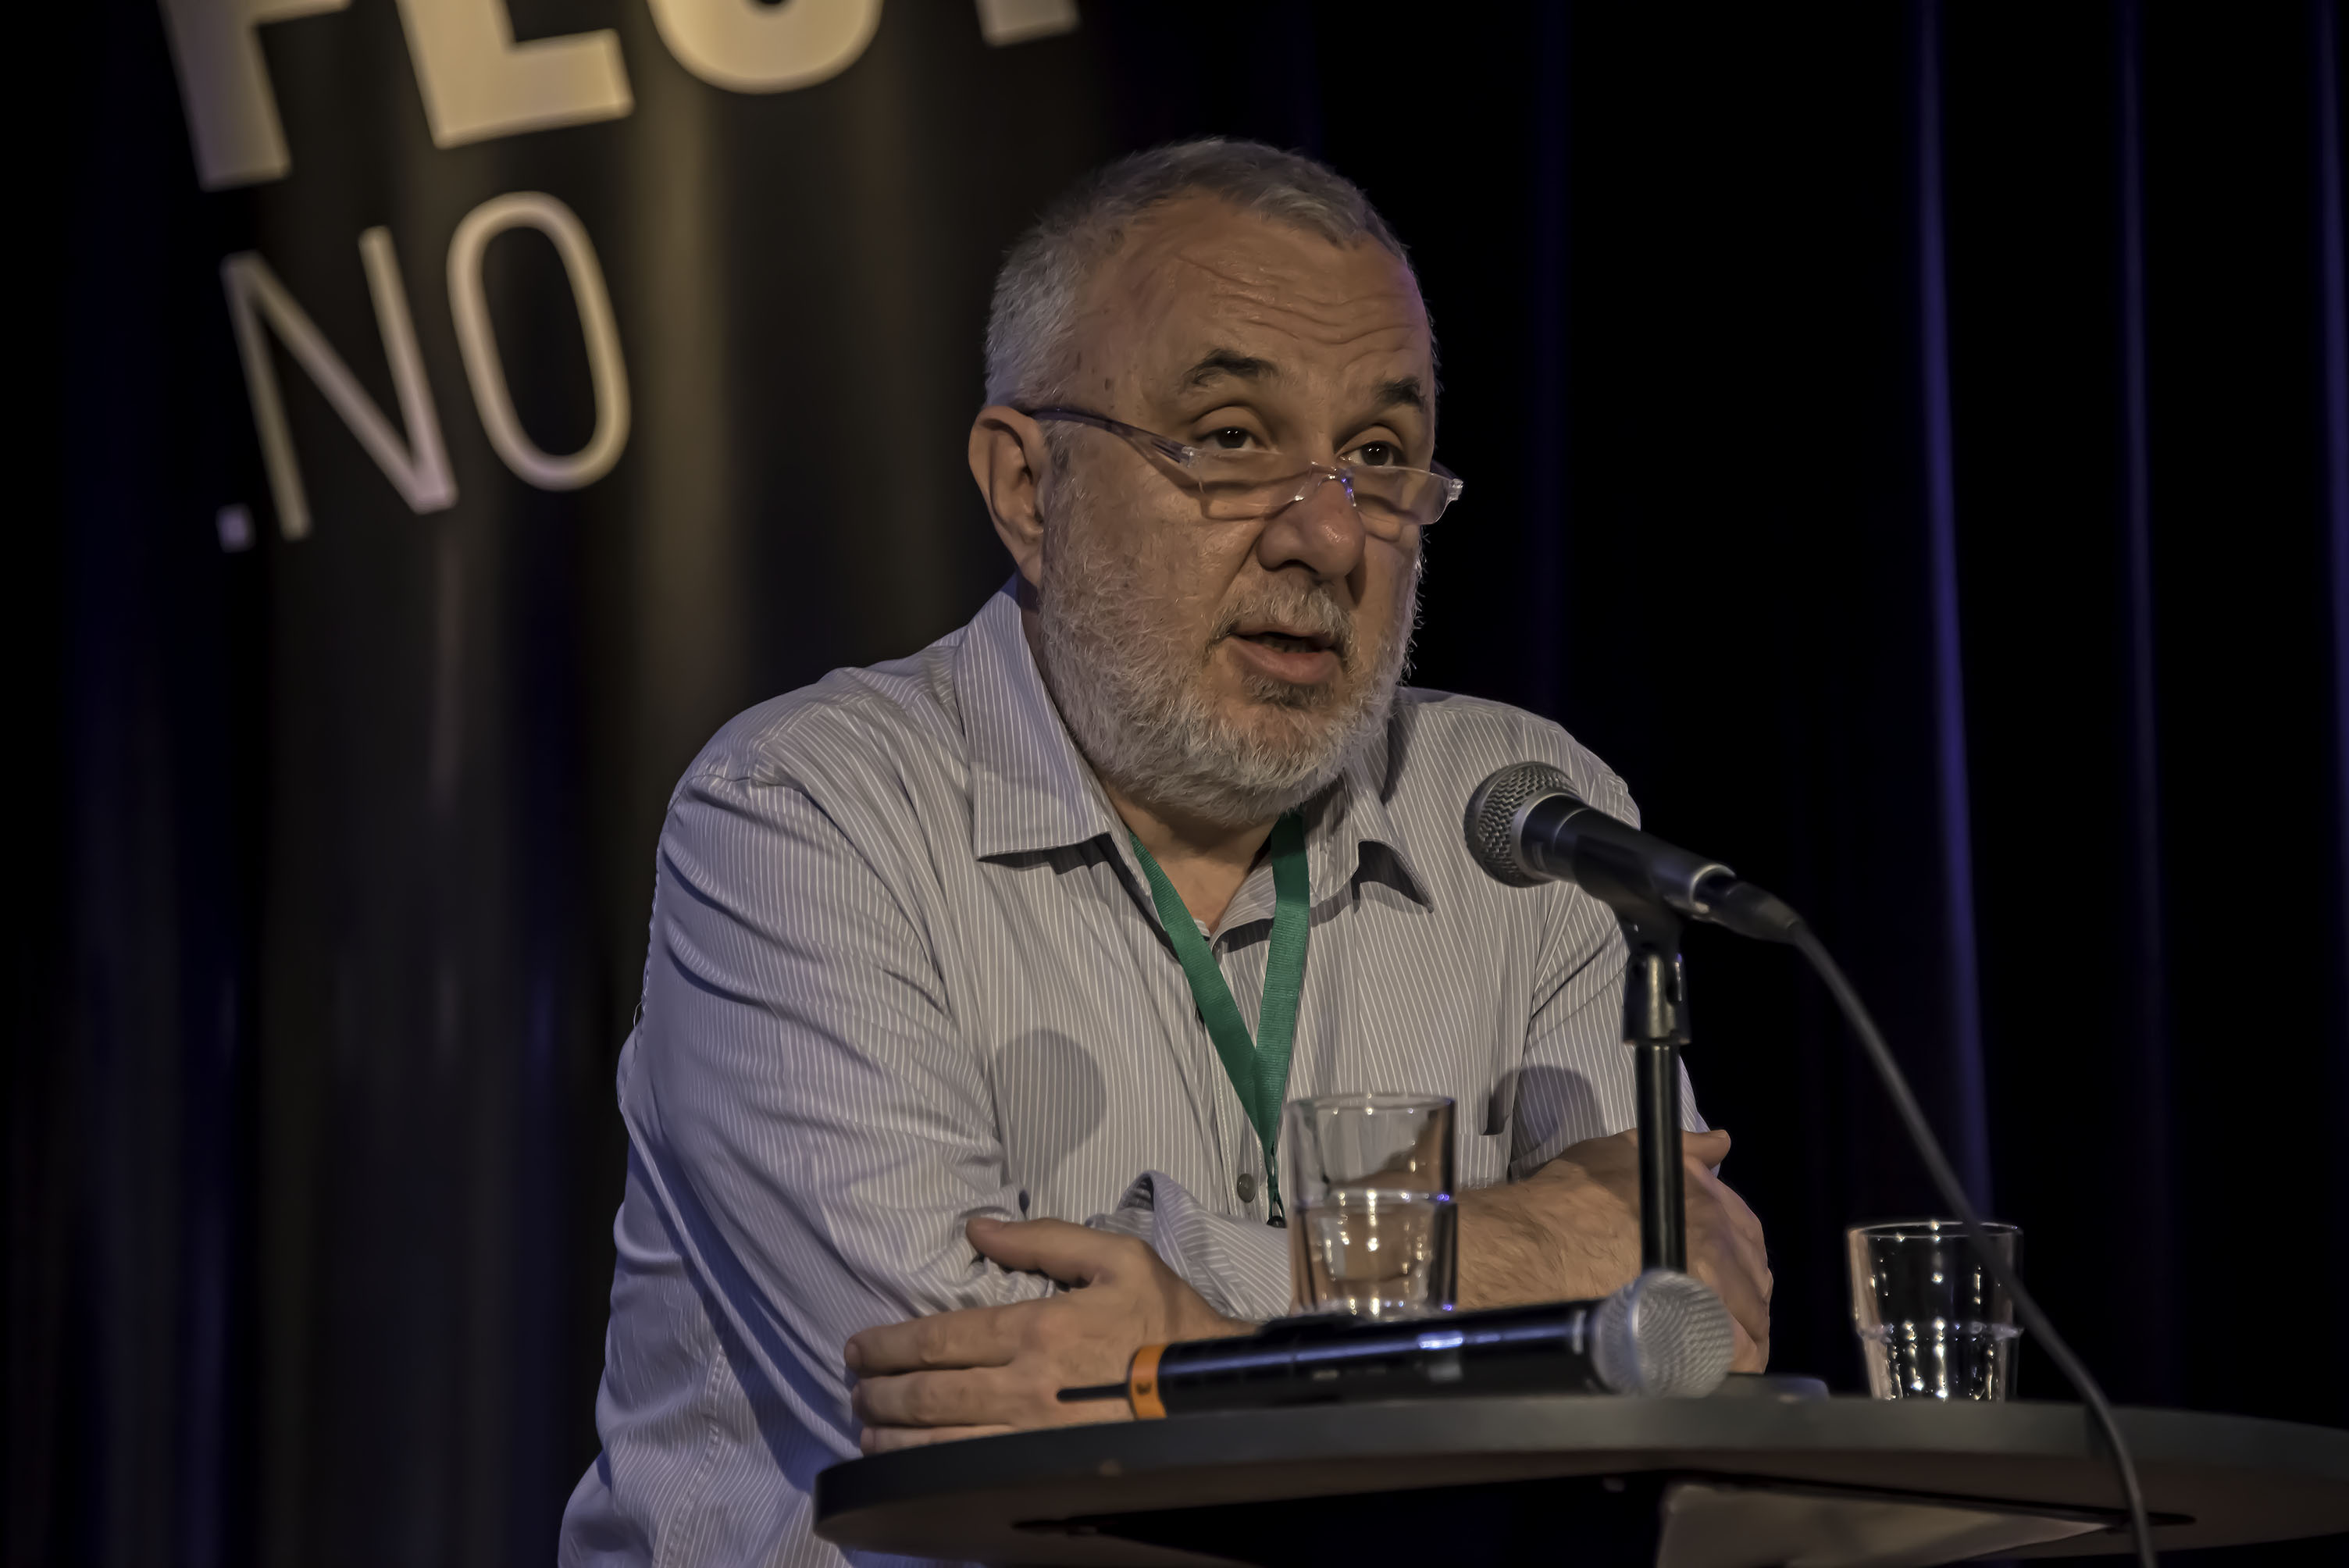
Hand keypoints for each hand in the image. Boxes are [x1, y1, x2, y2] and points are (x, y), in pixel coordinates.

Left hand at [844, 1217, 1248, 1452]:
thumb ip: (1042, 1239)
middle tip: (853, 1384)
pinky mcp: (1042, 1469)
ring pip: (939, 1439)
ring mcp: (1031, 1435)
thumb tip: (978, 1226)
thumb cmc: (1167, 1322)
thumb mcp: (1116, 1257)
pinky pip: (969, 1471)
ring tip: (866, 1425)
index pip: (941, 1337)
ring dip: (891, 1433)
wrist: (1215, 1392)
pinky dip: (924, 1468)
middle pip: (928, 1392)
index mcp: (1038, 1327)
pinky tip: (905, 1465)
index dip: (890, 1345)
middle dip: (878, 1389)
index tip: (860, 1347)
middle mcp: (1025, 1385)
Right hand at [1456, 1128, 1771, 1370]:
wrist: (1534, 1248)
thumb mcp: (1623, 1151)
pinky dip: (1731, 1363)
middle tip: (1713, 1312)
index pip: (1748, 1235)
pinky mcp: (1695, 1331)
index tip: (1725, 1270)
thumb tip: (1721, 1143)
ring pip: (1751, 1321)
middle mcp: (1719, 1243)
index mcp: (1707, 1201)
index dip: (1739, 1255)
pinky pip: (1736, 1357)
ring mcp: (1711, 1288)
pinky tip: (1712, 1367)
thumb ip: (1684, 1150)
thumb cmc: (1569, 1198)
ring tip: (1710, 1345)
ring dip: (1738, 1333)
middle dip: (1742, 1298)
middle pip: (1754, 1283)